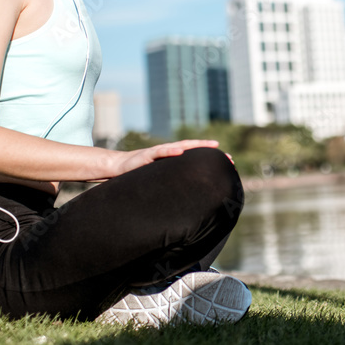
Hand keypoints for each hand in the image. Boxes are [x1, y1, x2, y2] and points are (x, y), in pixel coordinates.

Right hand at [109, 140, 231, 176]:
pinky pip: (160, 152)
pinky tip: (180, 151)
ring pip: (179, 147)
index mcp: (171, 159)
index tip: (227, 163)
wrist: (116, 167)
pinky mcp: (146, 155)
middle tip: (227, 156)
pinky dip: (170, 151)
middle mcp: (167, 153)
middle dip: (209, 150)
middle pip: (192, 149)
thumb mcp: (158, 180)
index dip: (209, 159)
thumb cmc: (137, 175)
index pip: (193, 157)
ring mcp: (158, 152)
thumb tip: (185, 199)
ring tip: (209, 145)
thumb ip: (171, 185)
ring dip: (195, 146)